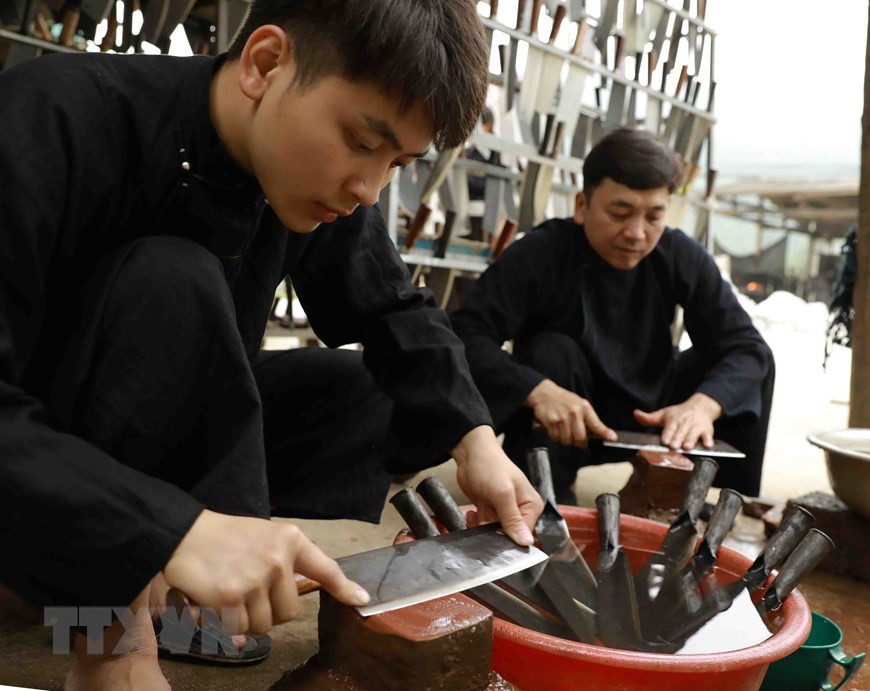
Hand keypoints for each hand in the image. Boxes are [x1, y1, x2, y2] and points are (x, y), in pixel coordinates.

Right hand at [163, 510, 368, 634]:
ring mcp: (257, 578)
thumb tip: (301, 594)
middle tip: (252, 596)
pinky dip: (228, 624)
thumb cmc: (227, 537)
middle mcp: (279, 558)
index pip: (326, 569)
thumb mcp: (266, 536)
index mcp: (291, 540)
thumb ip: (287, 562)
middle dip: (271, 612)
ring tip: (233, 596)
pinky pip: (241, 628)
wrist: (186, 533)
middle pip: (290, 612)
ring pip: (265, 624)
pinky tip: (218, 603)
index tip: (362, 599)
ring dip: (248, 620)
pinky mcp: (233, 596)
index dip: (345, 588)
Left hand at [451, 426, 543, 545]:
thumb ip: (512, 519)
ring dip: (483, 531)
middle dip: (495, 537)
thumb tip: (527, 543)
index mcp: (532, 506)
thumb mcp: (502, 493)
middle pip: (511, 537)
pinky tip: (471, 514)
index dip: (512, 541)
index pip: (527, 534)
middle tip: (483, 527)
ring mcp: (504, 513)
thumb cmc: (490, 466)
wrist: (470, 454)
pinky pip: (485, 528)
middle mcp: (521, 511)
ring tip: (476, 516)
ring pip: (495, 534)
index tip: (496, 540)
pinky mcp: (490, 512)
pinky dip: (476, 524)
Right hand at [525, 379, 615, 447]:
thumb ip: (590, 420)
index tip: (612, 438)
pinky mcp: (551, 421)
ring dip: (565, 440)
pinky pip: (555, 437)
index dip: (604, 433)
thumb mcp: (579, 405)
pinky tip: (555, 429)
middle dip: (579, 442)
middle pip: (580, 437)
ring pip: (567, 440)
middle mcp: (574, 412)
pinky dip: (555, 437)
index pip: (596, 424)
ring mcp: (562, 417)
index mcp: (584, 407)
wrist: (544, 393)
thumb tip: (603, 435)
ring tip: (563, 431)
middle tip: (577, 440)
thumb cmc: (564, 400)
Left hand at [633, 393, 722, 450]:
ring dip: (691, 440)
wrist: (700, 406)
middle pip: (681, 432)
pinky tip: (708, 445)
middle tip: (674, 446)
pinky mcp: (707, 430)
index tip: (665, 440)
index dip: (667, 434)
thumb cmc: (679, 413)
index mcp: (673, 420)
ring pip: (694, 434)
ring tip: (687, 447)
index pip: (669, 427)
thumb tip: (635, 414)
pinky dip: (708, 440)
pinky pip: (708, 435)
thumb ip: (649, 418)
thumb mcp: (663, 414)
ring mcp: (696, 427)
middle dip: (678, 439)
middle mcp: (685, 423)